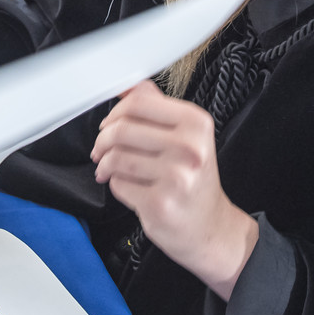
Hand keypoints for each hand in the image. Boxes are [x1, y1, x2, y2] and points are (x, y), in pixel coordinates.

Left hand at [90, 80, 258, 300]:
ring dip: (106, 165)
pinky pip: (119, 184)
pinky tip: (128, 188)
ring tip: (109, 170)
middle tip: (102, 150)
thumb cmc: (194, 180)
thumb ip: (157, 108)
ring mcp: (175, 177)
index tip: (109, 123)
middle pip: (121, 129)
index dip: (115, 112)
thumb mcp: (187, 137)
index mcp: (196, 124)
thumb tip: (127, 87)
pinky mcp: (159, 204)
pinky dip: (116, 185)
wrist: (211, 228)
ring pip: (116, 158)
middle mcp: (189, 148)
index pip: (139, 102)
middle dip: (103, 140)